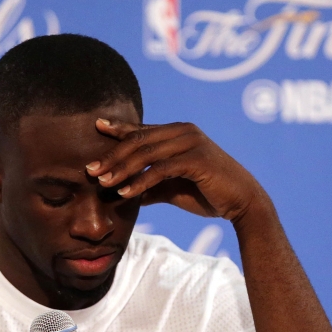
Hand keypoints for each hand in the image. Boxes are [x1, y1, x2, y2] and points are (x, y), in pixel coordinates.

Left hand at [87, 119, 264, 222]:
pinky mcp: (196, 159)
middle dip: (111, 155)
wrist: (242, 203)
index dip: (117, 129)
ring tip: (102, 183)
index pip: (141, 130)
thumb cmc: (208, 194)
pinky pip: (160, 169)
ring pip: (146, 153)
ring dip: (121, 169)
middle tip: (90, 170)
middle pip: (138, 140)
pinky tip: (125, 192)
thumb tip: (123, 191)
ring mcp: (191, 143)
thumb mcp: (172, 188)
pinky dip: (141, 181)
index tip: (96, 128)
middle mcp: (183, 132)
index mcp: (178, 133)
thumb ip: (149, 185)